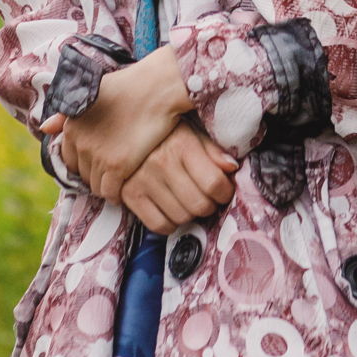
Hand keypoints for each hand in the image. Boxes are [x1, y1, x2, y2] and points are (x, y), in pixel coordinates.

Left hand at [42, 45, 190, 202]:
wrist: (157, 87)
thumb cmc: (128, 86)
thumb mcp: (92, 94)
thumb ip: (67, 114)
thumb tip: (44, 128)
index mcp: (71, 126)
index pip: (69, 159)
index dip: (85, 161)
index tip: (101, 158)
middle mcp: (79, 143)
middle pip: (82, 174)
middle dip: (96, 173)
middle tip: (114, 167)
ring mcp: (98, 156)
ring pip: (96, 186)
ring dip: (107, 184)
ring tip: (122, 176)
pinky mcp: (117, 166)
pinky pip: (110, 193)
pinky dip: (117, 194)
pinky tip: (127, 185)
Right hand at [121, 122, 239, 232]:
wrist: (123, 131)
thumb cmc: (164, 134)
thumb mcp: (190, 132)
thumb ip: (212, 150)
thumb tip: (233, 168)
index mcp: (182, 144)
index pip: (214, 182)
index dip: (225, 192)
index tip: (224, 190)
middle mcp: (162, 162)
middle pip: (199, 204)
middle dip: (210, 205)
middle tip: (208, 198)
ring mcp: (144, 180)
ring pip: (181, 217)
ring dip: (191, 215)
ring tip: (189, 201)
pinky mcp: (130, 195)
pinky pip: (159, 225)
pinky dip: (170, 224)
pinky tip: (172, 210)